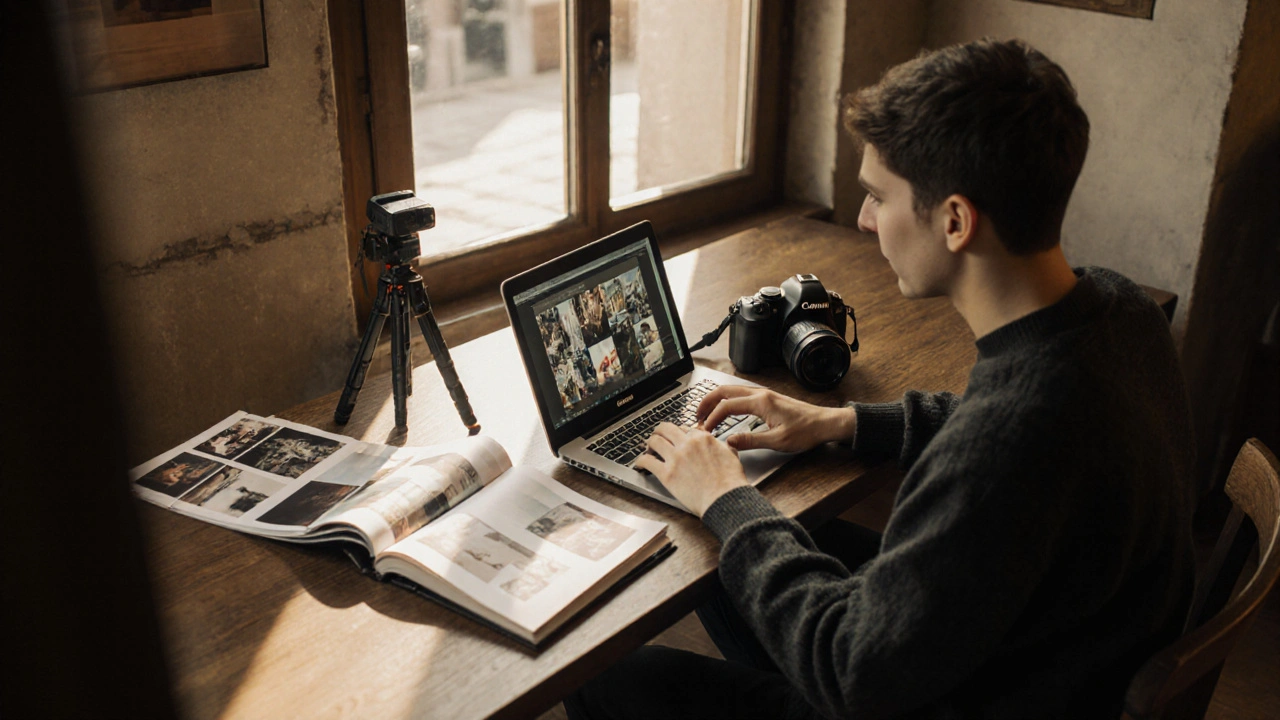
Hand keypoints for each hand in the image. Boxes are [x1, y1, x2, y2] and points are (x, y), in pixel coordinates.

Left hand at [635, 422, 747, 516]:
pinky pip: (647, 461)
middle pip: (665, 428)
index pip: (684, 428)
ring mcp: (676, 458)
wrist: (725, 498)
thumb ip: (722, 445)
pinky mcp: (667, 474)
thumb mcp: (731, 454)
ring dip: (649, 443)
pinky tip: (640, 463)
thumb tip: (721, 443)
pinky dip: (640, 460)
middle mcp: (687, 444)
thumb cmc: (730, 481)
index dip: (679, 433)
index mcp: (702, 438)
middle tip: (657, 436)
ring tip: (648, 448)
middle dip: (659, 431)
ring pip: (654, 441)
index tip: (676, 438)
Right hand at [697, 385, 855, 452]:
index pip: (727, 406)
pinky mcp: (767, 398)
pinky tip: (725, 410)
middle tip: (696, 416)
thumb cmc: (806, 431)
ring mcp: (764, 394)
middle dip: (707, 402)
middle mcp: (760, 394)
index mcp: (761, 402)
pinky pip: (740, 394)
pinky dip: (727, 400)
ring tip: (706, 413)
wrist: (825, 423)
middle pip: (725, 391)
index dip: (712, 418)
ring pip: (732, 390)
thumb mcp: (778, 441)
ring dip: (716, 400)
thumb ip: (750, 441)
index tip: (705, 431)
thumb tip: (728, 442)